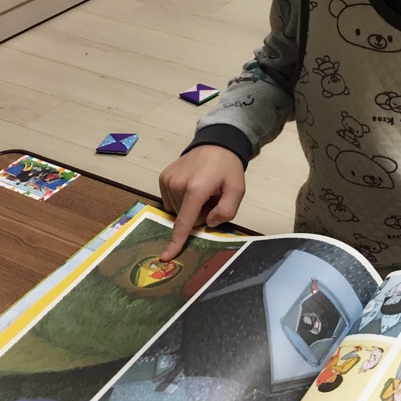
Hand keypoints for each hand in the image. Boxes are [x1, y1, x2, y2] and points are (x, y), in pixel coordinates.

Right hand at [158, 146, 245, 260]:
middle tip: (211, 196)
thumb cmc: (227, 168)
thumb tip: (209, 223)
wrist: (215, 144)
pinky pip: (170, 201)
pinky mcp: (163, 178)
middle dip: (199, 213)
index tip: (165, 256)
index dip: (176, 241)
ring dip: (190, 206)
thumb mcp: (237, 189)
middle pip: (185, 218)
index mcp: (196, 188)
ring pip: (177, 211)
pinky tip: (192, 186)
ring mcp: (168, 180)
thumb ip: (226, 211)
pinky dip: (182, 200)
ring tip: (202, 189)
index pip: (185, 221)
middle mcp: (177, 184)